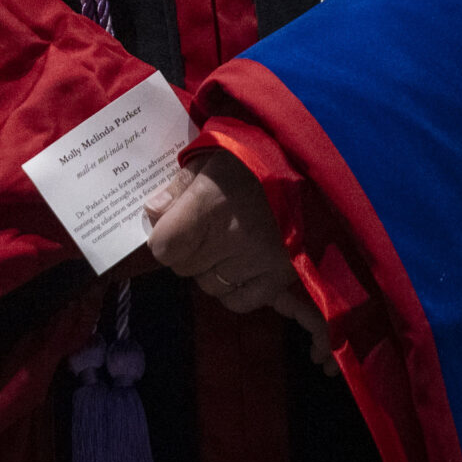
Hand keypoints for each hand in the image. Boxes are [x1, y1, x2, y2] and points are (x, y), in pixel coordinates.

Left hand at [146, 154, 334, 374]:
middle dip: (185, 253)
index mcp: (209, 204)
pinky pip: (240, 301)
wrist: (311, 171)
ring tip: (223, 248)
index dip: (162, 240)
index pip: (164, 246)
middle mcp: (232, 238)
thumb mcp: (208, 160)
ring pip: (210, 285)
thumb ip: (177, 188)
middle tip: (201, 234)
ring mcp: (259, 261)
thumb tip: (151, 212)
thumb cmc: (253, 162)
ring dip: (209, 271)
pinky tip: (239, 268)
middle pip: (184, 267)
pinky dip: (233, 289)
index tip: (169, 230)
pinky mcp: (281, 276)